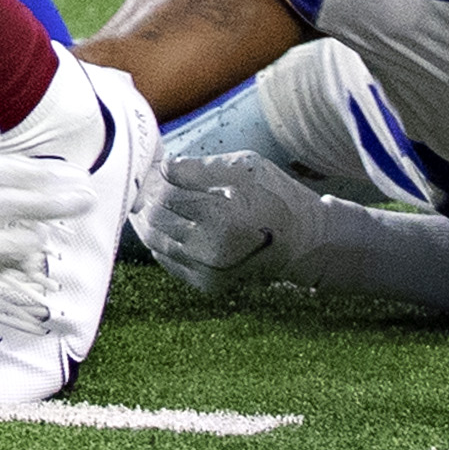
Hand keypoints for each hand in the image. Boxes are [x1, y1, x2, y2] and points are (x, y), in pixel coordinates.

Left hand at [133, 152, 326, 296]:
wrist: (302, 241)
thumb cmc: (275, 196)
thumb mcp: (245, 167)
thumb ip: (200, 168)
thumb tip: (162, 167)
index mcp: (222, 217)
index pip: (165, 194)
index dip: (153, 178)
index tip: (152, 167)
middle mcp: (212, 249)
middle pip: (156, 217)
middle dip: (147, 196)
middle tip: (146, 181)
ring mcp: (208, 270)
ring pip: (155, 239)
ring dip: (146, 217)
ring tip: (148, 198)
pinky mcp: (207, 283)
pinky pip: (166, 258)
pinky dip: (158, 238)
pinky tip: (164, 221)